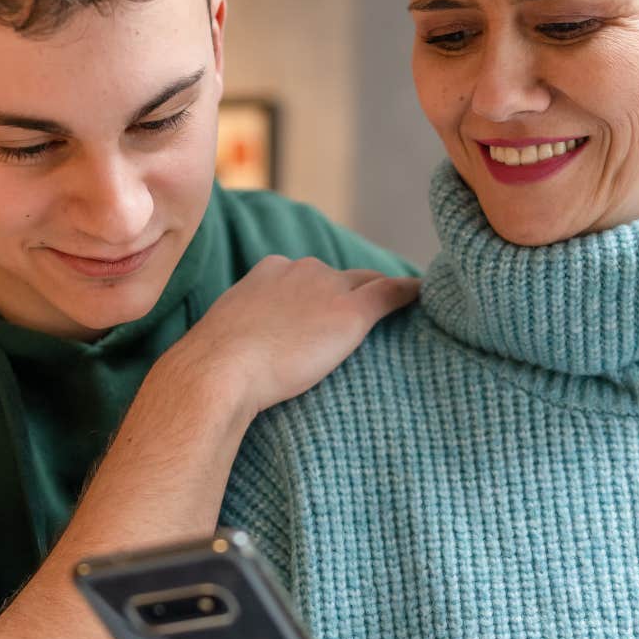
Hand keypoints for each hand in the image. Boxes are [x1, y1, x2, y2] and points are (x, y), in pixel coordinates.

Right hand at [178, 256, 419, 416]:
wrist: (220, 370)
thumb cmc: (216, 366)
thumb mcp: (228, 335)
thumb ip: (248, 332)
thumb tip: (244, 352)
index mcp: (271, 271)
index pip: (309, 276)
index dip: (322, 295)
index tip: (326, 313)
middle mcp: (303, 269)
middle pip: (342, 277)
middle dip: (351, 294)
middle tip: (361, 322)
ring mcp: (328, 288)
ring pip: (367, 283)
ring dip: (379, 296)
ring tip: (399, 311)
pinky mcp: (350, 312)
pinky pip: (391, 292)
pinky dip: (409, 291)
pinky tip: (422, 295)